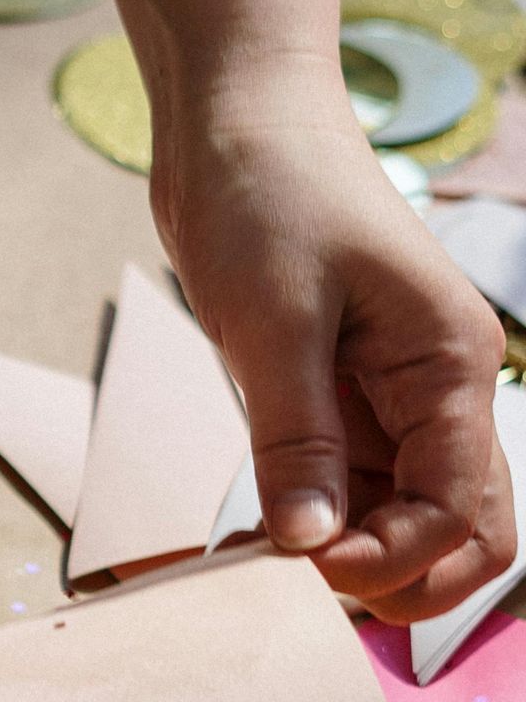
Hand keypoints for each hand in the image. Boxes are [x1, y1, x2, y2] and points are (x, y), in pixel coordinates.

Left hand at [156, 93, 513, 619]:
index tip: (306, 562)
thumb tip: (309, 545)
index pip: (464, 515)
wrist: (237, 123)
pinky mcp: (346, 401)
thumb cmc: (266, 195)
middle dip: (399, 578)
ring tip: (269, 551)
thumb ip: (295, 440)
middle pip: (463, 534)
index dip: (393, 561)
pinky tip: (263, 525)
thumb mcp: (273, 323)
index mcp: (451, 367)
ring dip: (353, 555)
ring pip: (409, 521)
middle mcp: (441, 393)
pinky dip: (321, 522)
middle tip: (303, 577)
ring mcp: (397, 401)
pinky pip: (356, 491)